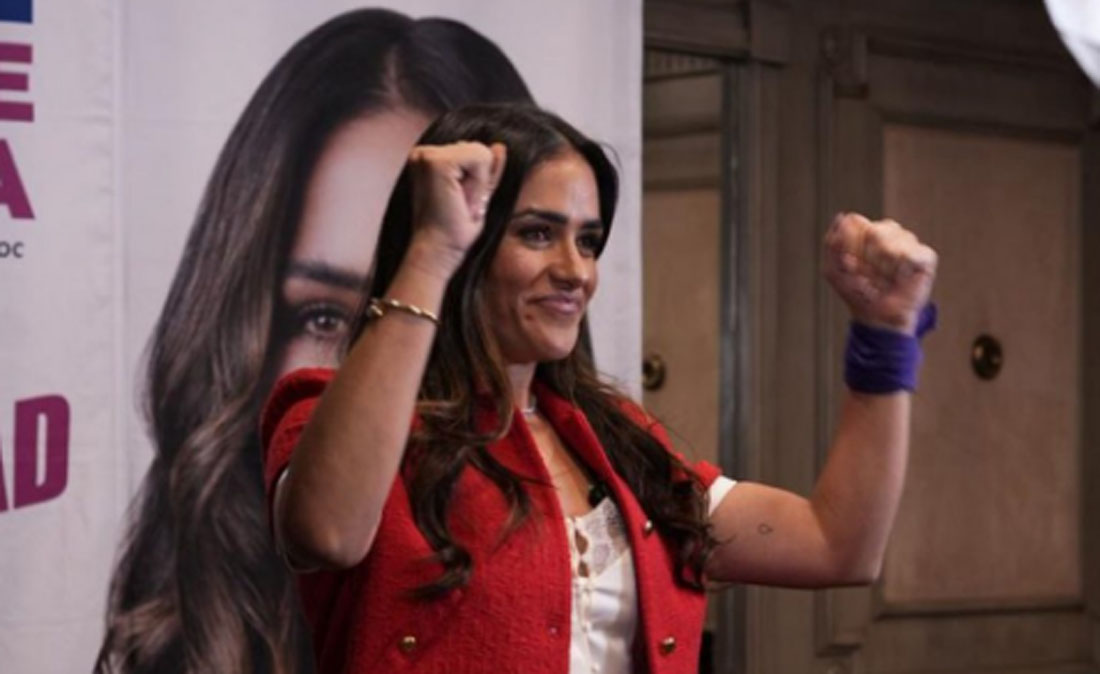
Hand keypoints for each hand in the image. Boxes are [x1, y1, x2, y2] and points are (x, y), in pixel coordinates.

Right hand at [406, 141, 506, 273]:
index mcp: (428, 158)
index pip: (473, 151)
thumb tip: (499, 146)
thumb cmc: (454, 230)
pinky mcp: (435, 161)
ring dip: (477, 183)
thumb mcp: (477, 194)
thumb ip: (488, 170)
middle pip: (477, 148)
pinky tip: (460, 200)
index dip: (477, 180)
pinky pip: (479, 158)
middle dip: (478, 180)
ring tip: (459, 204)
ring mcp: (426, 154)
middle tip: (459, 205)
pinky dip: (478, 183)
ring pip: (480, 152)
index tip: (461, 203)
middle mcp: (423, 152)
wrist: (437, 250)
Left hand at [823, 213, 936, 334]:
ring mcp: (908, 242)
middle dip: (865, 258)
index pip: (855, 221)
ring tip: (883, 279)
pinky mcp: (925, 257)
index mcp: (866, 231)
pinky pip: (910, 253)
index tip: (849, 264)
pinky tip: (899, 278)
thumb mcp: (833, 270)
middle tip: (867, 275)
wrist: (878, 318)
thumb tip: (841, 217)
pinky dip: (900, 268)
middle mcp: (889, 232)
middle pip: (873, 230)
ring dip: (881, 266)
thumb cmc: (856, 293)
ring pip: (891, 241)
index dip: (850, 244)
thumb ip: (831, 244)